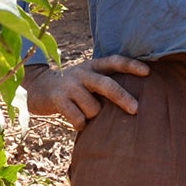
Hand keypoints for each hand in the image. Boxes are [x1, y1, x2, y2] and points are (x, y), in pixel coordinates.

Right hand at [25, 54, 149, 133]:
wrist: (37, 88)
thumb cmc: (72, 88)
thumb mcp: (87, 79)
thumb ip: (104, 83)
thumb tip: (134, 101)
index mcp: (92, 66)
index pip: (115, 61)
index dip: (131, 65)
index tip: (148, 72)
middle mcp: (82, 73)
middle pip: (107, 85)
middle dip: (122, 97)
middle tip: (136, 109)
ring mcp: (69, 86)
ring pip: (93, 108)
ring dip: (92, 116)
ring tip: (84, 113)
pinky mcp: (58, 99)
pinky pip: (78, 118)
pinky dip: (80, 124)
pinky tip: (76, 122)